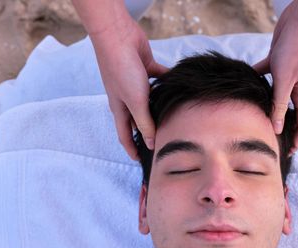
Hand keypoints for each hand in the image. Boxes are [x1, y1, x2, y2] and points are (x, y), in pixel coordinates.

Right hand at [90, 13, 167, 159]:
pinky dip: (167, 84)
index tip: (140, 160)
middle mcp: (128, 99)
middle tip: (165, 142)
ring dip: (160, 109)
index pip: (125, 135)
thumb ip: (145, 123)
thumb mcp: (135, 102)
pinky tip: (179, 88)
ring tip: (177, 118)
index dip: (132, 149)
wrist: (118, 37)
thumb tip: (151, 144)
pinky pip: (159, 80)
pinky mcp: (145, 70)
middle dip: (150, 132)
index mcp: (120, 109)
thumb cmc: (122, 70)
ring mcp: (136, 84)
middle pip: (140, 121)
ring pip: (150, 102)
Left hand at [253, 0, 297, 154]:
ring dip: (266, 107)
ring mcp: (287, 76)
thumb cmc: (297, 47)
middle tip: (266, 138)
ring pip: (275, 97)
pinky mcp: (278, 64)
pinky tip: (242, 85)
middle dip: (280, 128)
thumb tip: (275, 129)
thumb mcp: (285, 79)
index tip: (287, 153)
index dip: (297, 141)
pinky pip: (265, 77)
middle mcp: (296, 88)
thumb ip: (279, 104)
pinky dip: (256, 82)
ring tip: (252, 117)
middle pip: (289, 114)